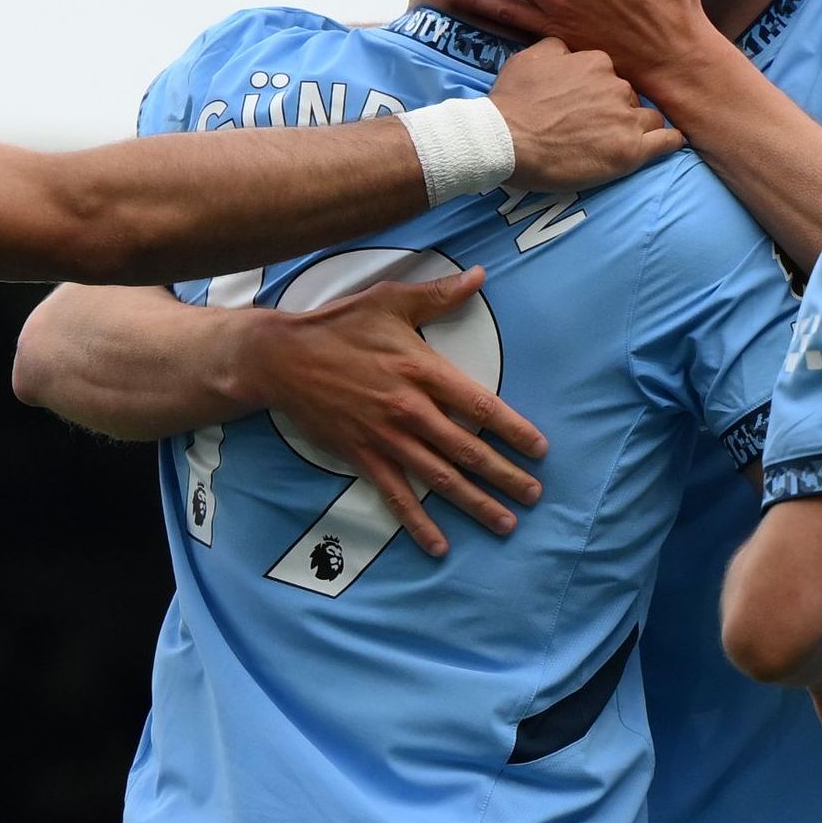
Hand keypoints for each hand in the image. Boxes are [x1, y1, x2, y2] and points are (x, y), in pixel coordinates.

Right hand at [242, 269, 542, 556]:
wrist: (282, 359)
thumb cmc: (339, 326)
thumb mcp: (390, 301)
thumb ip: (438, 294)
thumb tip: (479, 276)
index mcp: (422, 371)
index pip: (480, 405)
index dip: (513, 430)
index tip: (539, 449)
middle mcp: (409, 409)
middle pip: (467, 449)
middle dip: (505, 475)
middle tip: (534, 495)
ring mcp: (386, 437)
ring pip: (439, 478)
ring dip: (475, 503)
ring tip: (505, 522)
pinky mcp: (362, 456)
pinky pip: (396, 496)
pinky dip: (418, 524)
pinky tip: (440, 546)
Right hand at [491, 36, 680, 192]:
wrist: (504, 139)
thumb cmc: (512, 101)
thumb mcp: (529, 57)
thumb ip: (557, 47)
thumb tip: (570, 49)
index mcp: (596, 62)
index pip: (612, 74)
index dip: (601, 92)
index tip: (588, 105)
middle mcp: (616, 86)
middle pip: (631, 97)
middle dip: (619, 109)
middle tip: (596, 128)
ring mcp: (626, 119)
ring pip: (650, 118)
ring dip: (639, 127)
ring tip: (620, 141)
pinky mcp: (631, 151)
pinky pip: (668, 141)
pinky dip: (670, 141)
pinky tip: (670, 143)